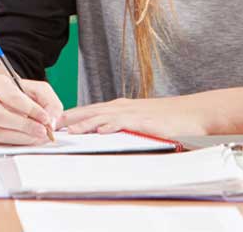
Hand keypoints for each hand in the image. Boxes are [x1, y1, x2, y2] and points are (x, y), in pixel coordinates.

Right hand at [0, 63, 63, 144]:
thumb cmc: (19, 93)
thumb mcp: (38, 90)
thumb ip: (49, 102)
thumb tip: (51, 121)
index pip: (11, 97)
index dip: (30, 109)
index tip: (45, 118)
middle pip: (0, 116)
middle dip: (25, 126)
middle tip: (43, 131)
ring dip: (22, 138)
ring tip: (38, 137)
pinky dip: (16, 143)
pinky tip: (29, 140)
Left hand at [59, 96, 206, 137]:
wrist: (192, 113)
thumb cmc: (167, 118)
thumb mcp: (138, 119)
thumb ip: (120, 125)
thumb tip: (101, 134)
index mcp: (118, 107)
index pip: (87, 111)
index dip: (69, 117)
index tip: (52, 124)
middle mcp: (121, 108)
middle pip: (89, 111)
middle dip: (68, 119)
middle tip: (49, 128)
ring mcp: (132, 113)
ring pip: (101, 117)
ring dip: (83, 124)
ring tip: (68, 132)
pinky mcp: (143, 121)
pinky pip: (123, 123)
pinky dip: (110, 126)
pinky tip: (100, 131)